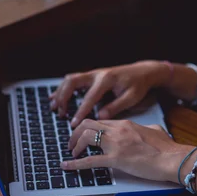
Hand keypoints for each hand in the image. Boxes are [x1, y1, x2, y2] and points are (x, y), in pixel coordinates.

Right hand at [50, 61, 169, 127]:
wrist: (142, 72)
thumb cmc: (138, 85)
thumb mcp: (131, 98)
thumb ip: (115, 107)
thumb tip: (100, 117)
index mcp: (106, 79)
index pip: (89, 97)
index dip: (80, 111)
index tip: (73, 124)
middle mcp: (97, 74)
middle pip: (72, 82)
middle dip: (63, 98)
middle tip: (60, 114)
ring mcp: (93, 74)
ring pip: (70, 80)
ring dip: (60, 93)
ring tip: (54, 107)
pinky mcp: (92, 76)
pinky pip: (73, 80)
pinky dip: (63, 88)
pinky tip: (55, 98)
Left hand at [62, 119, 191, 182]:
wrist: (173, 158)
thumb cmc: (167, 148)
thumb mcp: (155, 131)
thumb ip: (147, 129)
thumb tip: (147, 131)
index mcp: (126, 124)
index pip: (100, 121)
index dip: (88, 128)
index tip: (83, 135)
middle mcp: (118, 130)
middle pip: (87, 124)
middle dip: (75, 133)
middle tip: (72, 143)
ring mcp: (116, 144)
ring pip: (86, 137)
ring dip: (75, 145)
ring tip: (71, 154)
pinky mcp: (116, 160)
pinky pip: (90, 160)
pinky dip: (75, 164)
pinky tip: (66, 166)